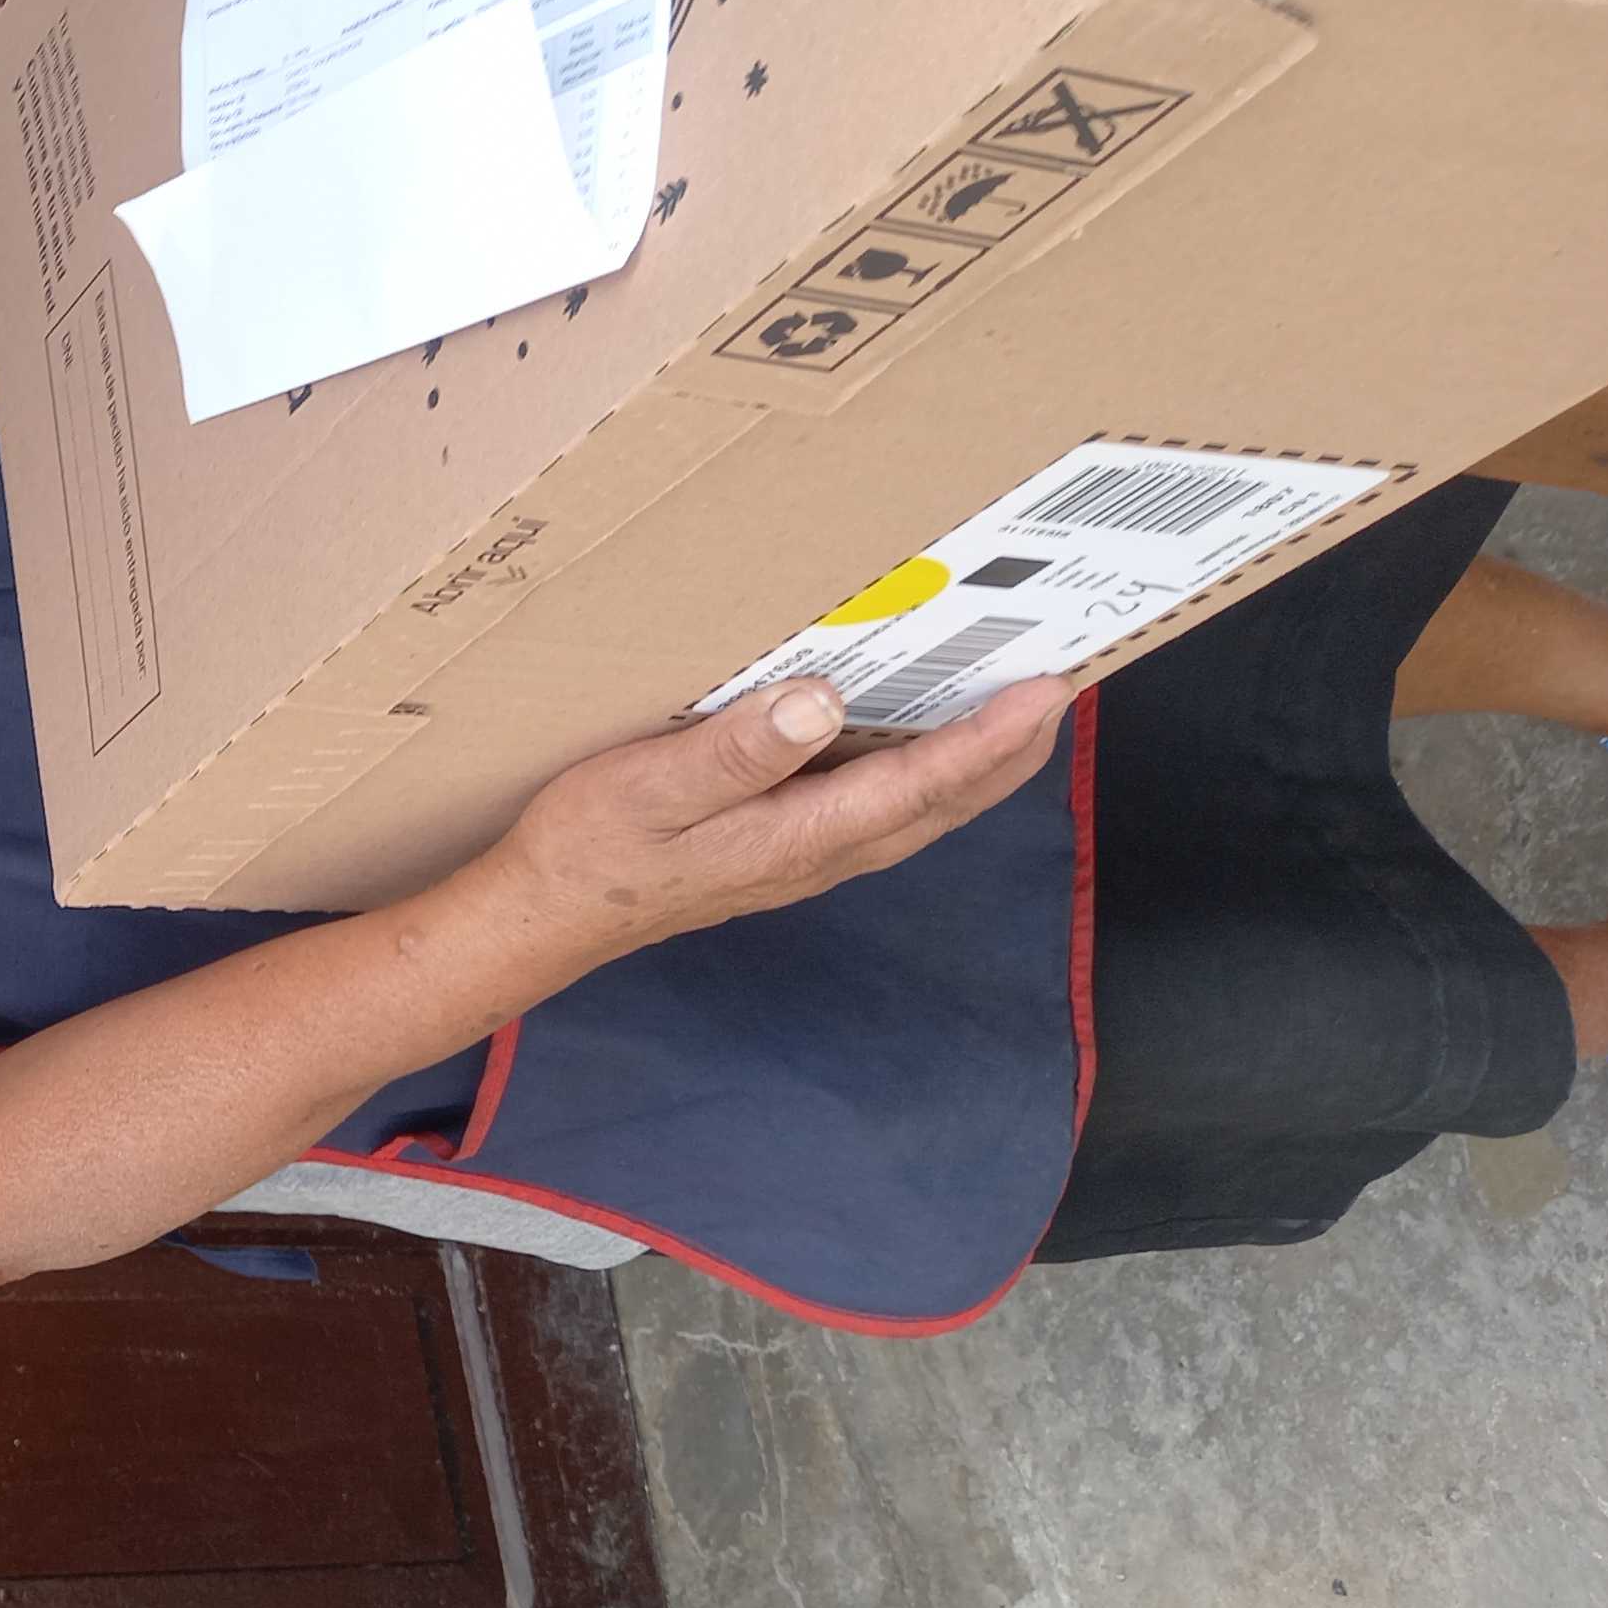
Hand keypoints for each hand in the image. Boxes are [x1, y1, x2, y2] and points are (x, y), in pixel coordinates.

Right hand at [492, 674, 1074, 964]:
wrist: (545, 918)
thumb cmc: (588, 849)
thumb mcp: (647, 788)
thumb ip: (735, 751)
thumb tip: (821, 705)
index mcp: (795, 836)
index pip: (917, 784)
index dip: (989, 740)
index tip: (1046, 692)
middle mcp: (818, 855)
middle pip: (940, 806)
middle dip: (1009, 753)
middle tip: (1062, 689)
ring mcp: (804, 861)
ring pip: (917, 813)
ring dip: (977, 768)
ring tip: (1018, 715)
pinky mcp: (782, 853)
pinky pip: (880, 812)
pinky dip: (926, 777)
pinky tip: (922, 747)